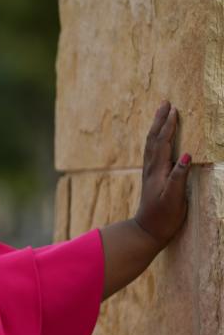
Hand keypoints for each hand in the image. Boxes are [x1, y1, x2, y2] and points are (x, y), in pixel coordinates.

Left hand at [133, 100, 190, 248]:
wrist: (147, 231)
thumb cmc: (163, 217)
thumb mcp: (175, 198)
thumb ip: (179, 176)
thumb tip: (186, 154)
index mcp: (158, 171)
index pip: (162, 143)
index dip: (168, 126)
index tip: (174, 109)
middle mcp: (151, 169)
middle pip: (153, 139)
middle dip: (160, 120)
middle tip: (165, 103)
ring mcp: (150, 173)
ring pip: (151, 145)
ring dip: (156, 128)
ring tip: (161, 114)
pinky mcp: (152, 179)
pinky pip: (152, 153)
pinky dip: (156, 140)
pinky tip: (158, 139)